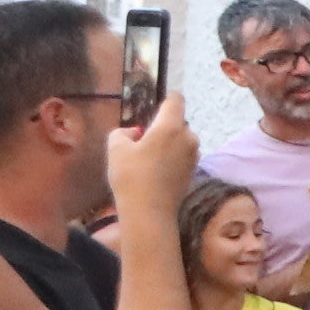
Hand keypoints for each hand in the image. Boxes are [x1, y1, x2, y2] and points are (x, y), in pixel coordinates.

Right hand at [111, 101, 198, 217]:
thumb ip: (123, 133)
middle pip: (176, 123)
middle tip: (141, 140)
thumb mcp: (116, 149)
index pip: (176, 101)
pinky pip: (181, 156)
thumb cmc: (131, 175)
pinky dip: (171, 158)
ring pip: (179, 141)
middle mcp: (189, 137)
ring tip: (146, 159)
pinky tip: (154, 171)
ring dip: (167, 144)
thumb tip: (133, 133)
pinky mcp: (194, 170)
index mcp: (171, 126)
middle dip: (161, 127)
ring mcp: (194, 155)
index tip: (159, 101)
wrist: (149, 211)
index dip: (167, 98)